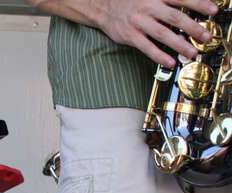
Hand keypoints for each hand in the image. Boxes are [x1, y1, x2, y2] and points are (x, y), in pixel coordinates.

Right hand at [94, 0, 218, 66]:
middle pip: (175, 18)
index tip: (213, 11)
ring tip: (192, 52)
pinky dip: (159, 55)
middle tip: (206, 36)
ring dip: (179, 44)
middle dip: (193, 28)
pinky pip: (147, 47)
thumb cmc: (130, 1)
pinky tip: (170, 61)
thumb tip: (187, 4)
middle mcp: (148, 7)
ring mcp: (139, 22)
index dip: (199, 4)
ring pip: (162, 34)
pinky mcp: (130, 36)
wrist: (103, 7)